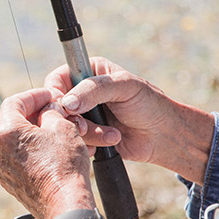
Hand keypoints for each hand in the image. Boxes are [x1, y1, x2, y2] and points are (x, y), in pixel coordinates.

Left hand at [0, 87, 96, 218]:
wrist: (65, 205)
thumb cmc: (65, 166)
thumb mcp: (62, 127)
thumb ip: (50, 112)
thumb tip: (47, 110)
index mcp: (7, 132)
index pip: (14, 102)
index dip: (33, 96)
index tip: (48, 96)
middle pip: (9, 122)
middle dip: (30, 114)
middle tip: (49, 112)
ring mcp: (2, 169)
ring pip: (13, 143)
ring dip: (30, 134)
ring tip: (51, 133)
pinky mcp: (10, 184)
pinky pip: (16, 160)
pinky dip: (29, 152)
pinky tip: (48, 153)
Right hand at [45, 58, 214, 184]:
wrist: (163, 136)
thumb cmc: (149, 104)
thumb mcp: (125, 88)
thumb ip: (95, 90)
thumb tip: (67, 103)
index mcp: (88, 72)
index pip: (56, 80)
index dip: (56, 95)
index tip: (65, 109)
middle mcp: (82, 93)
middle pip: (56, 107)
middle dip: (73, 120)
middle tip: (87, 127)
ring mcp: (84, 116)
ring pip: (65, 127)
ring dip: (88, 135)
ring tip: (111, 134)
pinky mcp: (87, 136)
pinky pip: (74, 142)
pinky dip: (88, 146)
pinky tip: (107, 142)